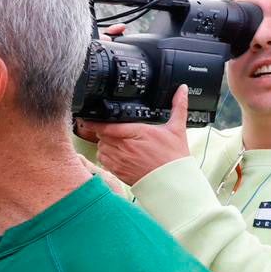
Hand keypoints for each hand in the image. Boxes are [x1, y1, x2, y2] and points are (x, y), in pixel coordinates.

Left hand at [73, 84, 191, 185]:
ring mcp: (120, 160)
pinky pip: (103, 160)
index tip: (89, 118)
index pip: (107, 126)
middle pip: (101, 135)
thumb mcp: (177, 129)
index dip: (95, 122)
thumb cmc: (174, 157)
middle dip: (104, 131)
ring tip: (115, 142)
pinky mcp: (118, 171)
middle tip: (111, 130)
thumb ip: (178, 107)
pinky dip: (105, 156)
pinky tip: (116, 154)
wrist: (172, 182)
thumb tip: (182, 90)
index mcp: (137, 133)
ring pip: (100, 147)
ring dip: (104, 143)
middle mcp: (125, 146)